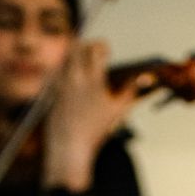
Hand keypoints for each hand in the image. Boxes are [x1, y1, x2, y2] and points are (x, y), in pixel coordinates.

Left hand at [43, 39, 149, 183]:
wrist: (69, 150)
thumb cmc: (96, 133)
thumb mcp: (118, 112)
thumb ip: (130, 91)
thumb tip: (144, 77)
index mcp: (93, 81)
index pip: (97, 49)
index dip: (103, 46)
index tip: (106, 53)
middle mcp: (74, 79)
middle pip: (77, 46)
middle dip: (86, 46)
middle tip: (92, 53)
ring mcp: (59, 85)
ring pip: (64, 57)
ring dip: (74, 56)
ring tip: (82, 65)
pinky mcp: (50, 93)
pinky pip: (54, 73)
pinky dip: (63, 70)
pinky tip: (70, 78)